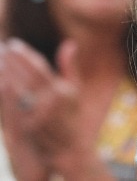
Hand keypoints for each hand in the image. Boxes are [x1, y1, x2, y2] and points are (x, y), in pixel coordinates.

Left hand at [0, 39, 98, 179]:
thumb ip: (69, 66)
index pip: (40, 68)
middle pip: (26, 77)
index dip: (25, 55)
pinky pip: (11, 106)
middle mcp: (51, 102)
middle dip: (11, 62)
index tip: (13, 44)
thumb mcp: (74, 89)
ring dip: (5, 74)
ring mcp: (39, 115)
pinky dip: (3, 93)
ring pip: (16, 90)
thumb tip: (69, 43)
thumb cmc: (72, 115)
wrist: (69, 147)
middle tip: (0, 48)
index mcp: (63, 90)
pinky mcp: (28, 127)